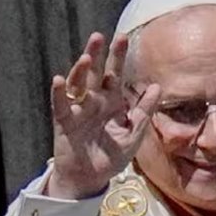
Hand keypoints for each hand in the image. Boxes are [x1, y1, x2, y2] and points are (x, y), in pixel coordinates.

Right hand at [47, 32, 160, 199]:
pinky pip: (60, 105)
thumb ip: (144, 111)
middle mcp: (94, 101)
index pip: (115, 74)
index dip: (118, 57)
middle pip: (95, 73)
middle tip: (99, 36)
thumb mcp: (133, 134)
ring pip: (77, 85)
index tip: (122, 37)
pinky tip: (59, 80)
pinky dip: (58, 93)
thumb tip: (157, 86)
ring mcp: (78, 110)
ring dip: (79, 70)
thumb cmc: (111, 156)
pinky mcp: (64, 122)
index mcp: (111, 101)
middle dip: (97, 55)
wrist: (91, 179)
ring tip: (87, 58)